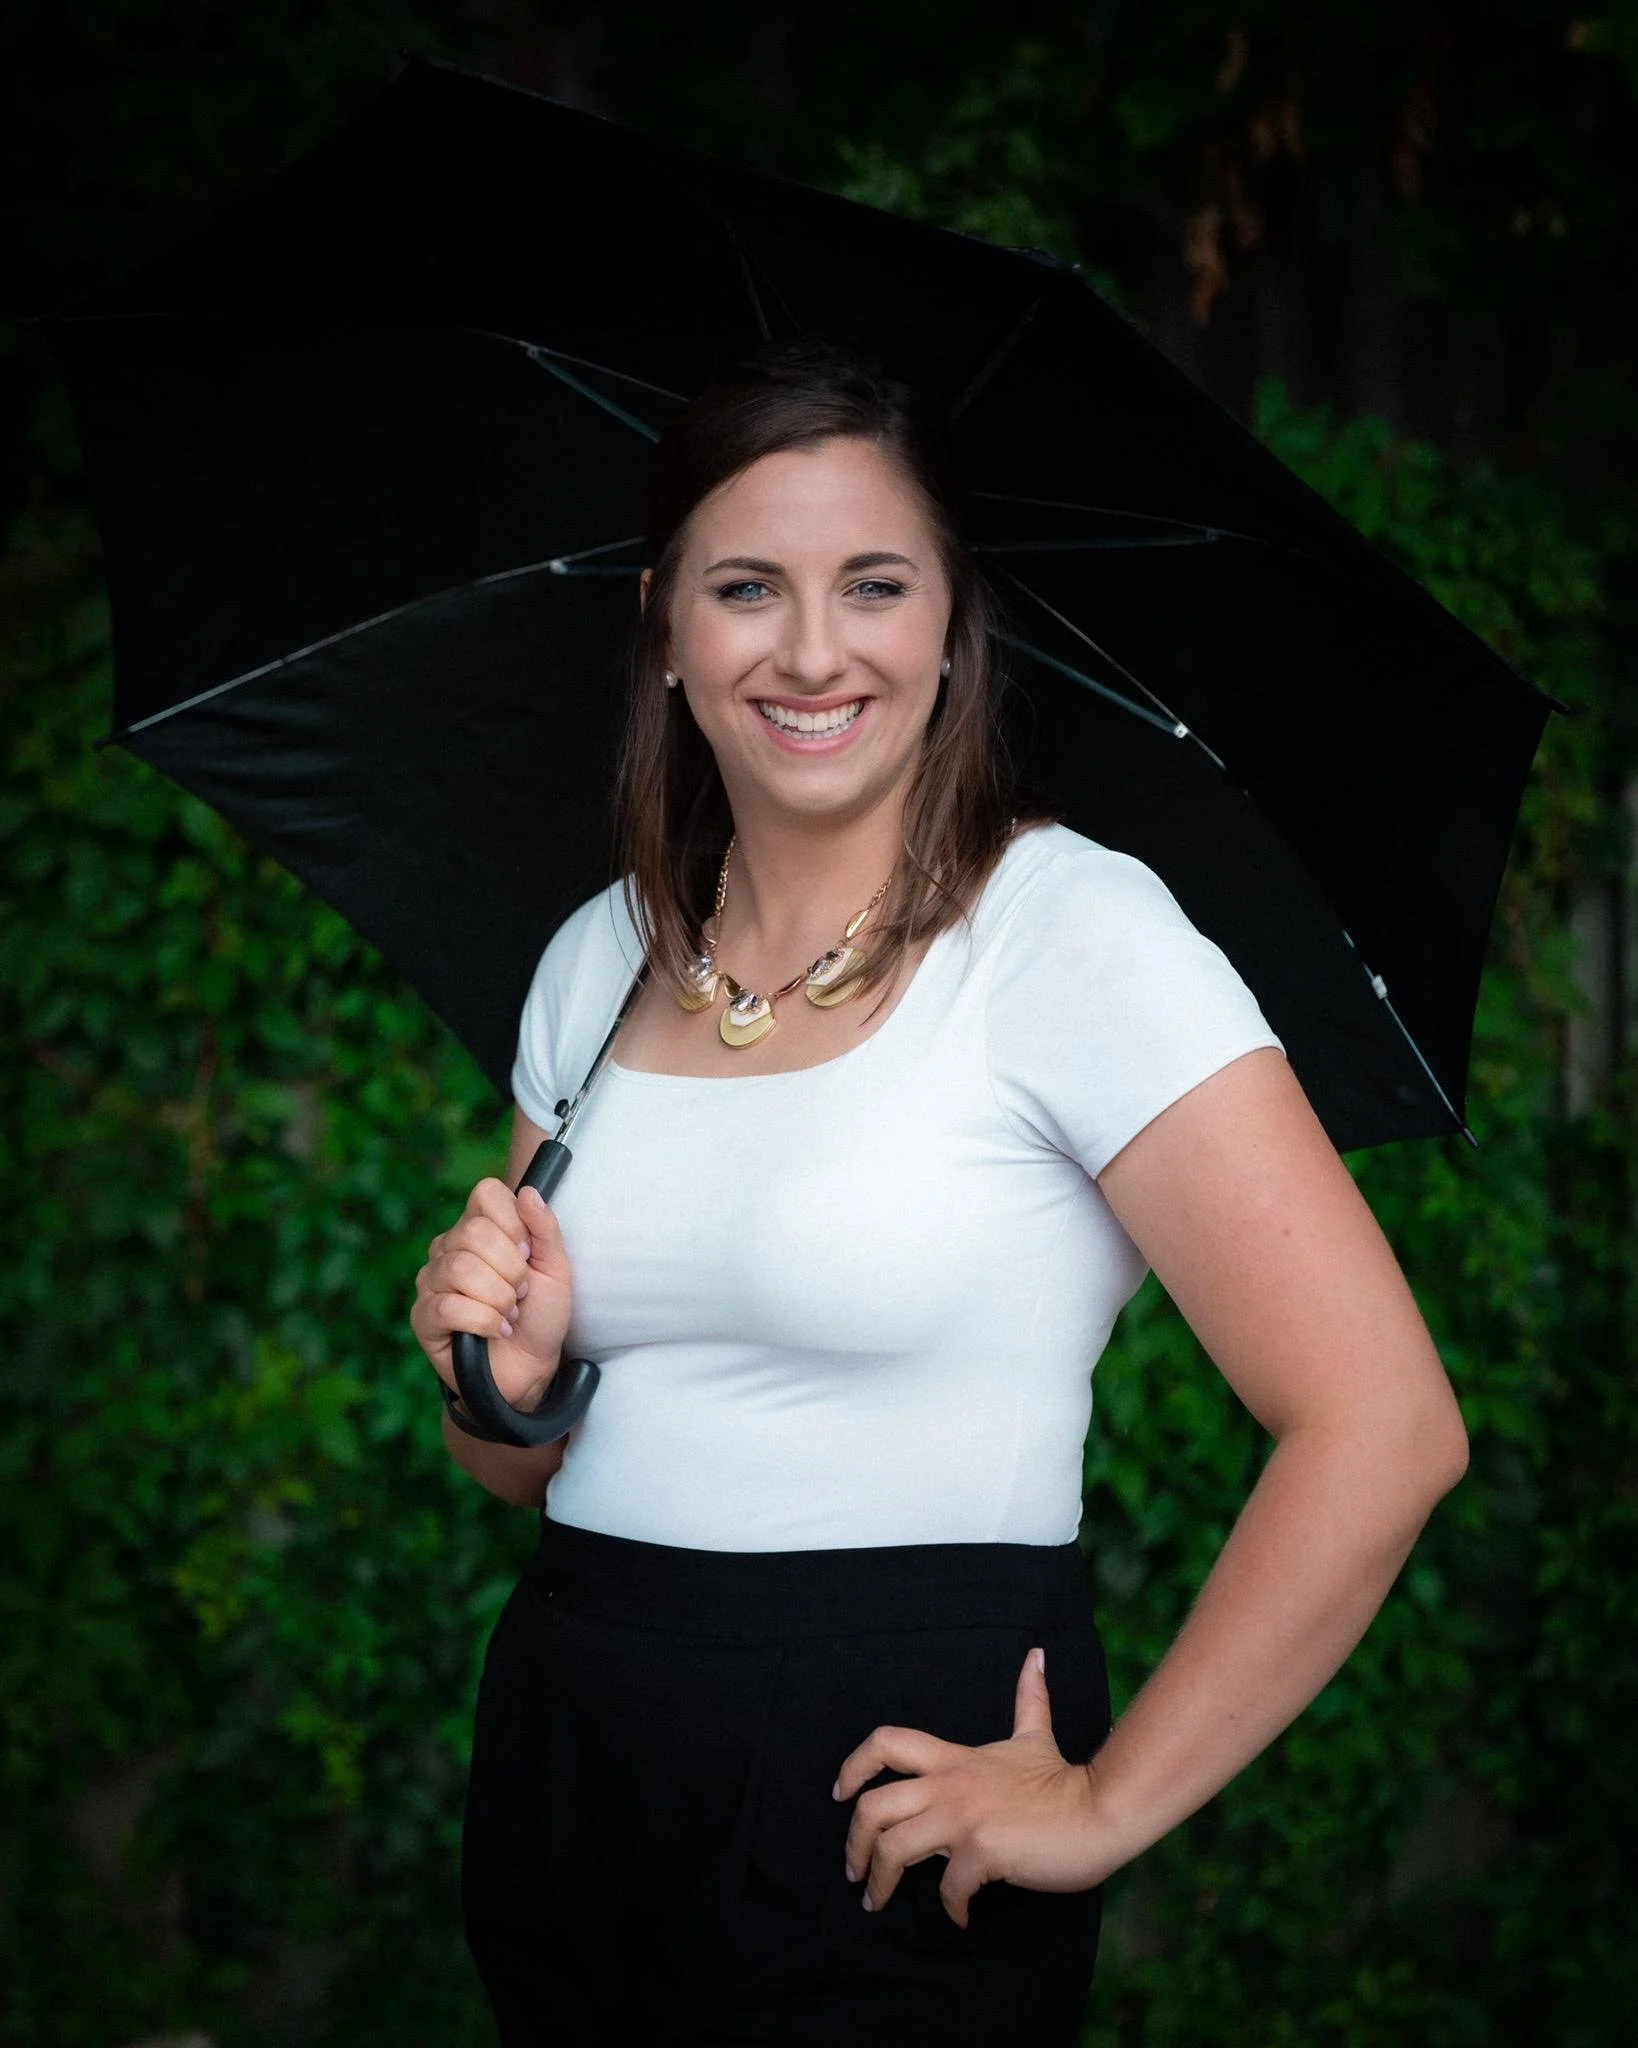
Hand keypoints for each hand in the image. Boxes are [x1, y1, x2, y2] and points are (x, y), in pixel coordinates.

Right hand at [411, 1177, 573, 1410]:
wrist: (531, 1368)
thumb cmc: (540, 1315)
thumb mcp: (556, 1268)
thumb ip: (545, 1228)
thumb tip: (529, 1192)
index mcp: (479, 1228)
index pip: (486, 1193)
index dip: (513, 1222)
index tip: (527, 1253)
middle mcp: (449, 1248)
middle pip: (474, 1233)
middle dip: (511, 1270)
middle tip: (520, 1293)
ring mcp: (431, 1282)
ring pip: (460, 1269)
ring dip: (499, 1298)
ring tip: (508, 1313)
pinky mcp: (423, 1317)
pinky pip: (448, 1306)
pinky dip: (483, 1321)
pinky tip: (494, 1331)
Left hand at [833, 1646, 1125, 1928]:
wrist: (1098, 1811)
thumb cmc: (1063, 1781)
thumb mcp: (1035, 1735)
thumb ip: (1028, 1699)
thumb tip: (1036, 1657)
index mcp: (954, 1760)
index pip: (886, 1743)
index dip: (853, 1766)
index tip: (841, 1794)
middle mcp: (949, 1785)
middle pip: (872, 1806)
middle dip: (852, 1844)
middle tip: (855, 1871)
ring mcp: (963, 1818)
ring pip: (892, 1848)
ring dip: (879, 1882)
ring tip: (878, 1902)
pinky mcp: (982, 1851)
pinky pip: (947, 1888)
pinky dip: (948, 1910)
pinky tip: (958, 1917)